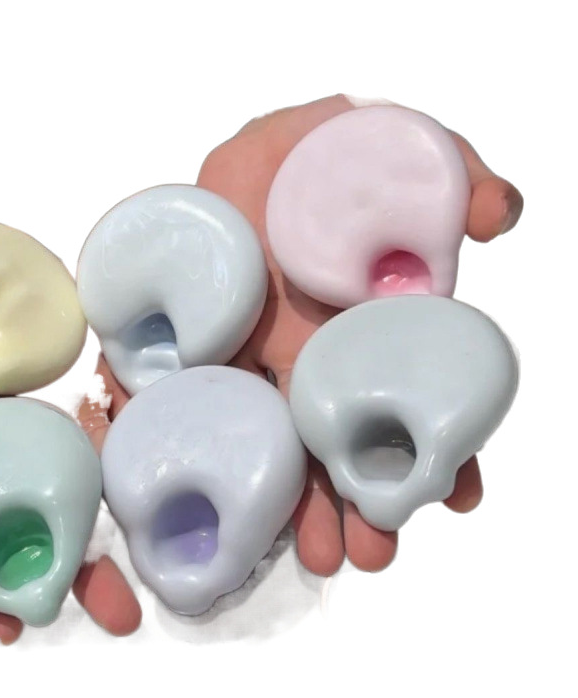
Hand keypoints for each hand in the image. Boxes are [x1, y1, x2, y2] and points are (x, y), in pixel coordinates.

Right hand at [0, 238, 141, 642]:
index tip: (6, 624)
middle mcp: (2, 434)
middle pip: (39, 512)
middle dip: (73, 567)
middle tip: (116, 617)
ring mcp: (41, 404)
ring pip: (79, 473)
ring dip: (111, 517)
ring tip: (146, 576)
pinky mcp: (73, 369)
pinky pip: (102, 411)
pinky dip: (120, 440)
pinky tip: (149, 473)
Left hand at [80, 93, 523, 577]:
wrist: (227, 168)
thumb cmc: (302, 155)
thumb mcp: (380, 139)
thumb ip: (449, 169)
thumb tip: (497, 218)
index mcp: (369, 323)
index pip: (411, 395)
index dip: (441, 445)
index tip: (456, 494)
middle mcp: (318, 355)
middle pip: (348, 437)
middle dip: (365, 499)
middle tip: (376, 554)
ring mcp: (257, 364)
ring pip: (281, 444)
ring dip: (303, 504)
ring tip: (322, 558)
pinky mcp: (200, 360)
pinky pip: (206, 417)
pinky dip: (217, 459)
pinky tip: (236, 512)